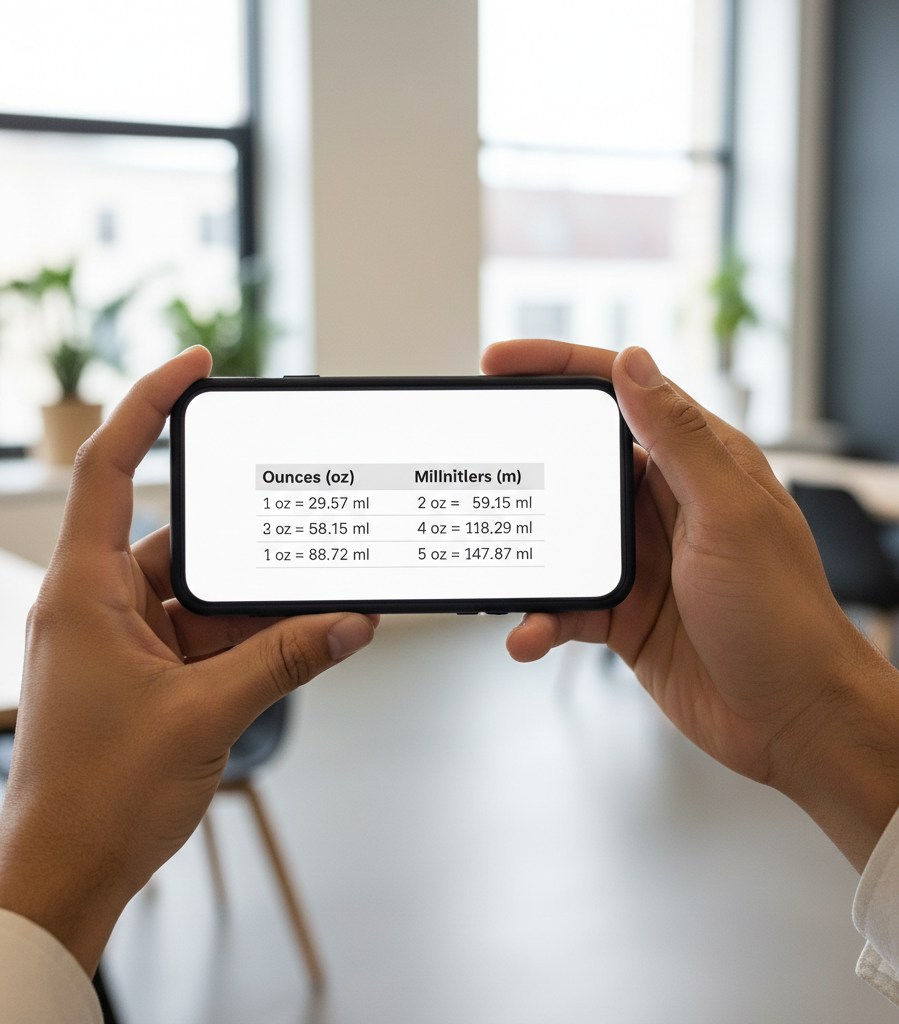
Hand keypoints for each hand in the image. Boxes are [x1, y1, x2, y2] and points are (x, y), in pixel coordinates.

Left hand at [0, 347, 376, 972]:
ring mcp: (120, 639)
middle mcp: (97, 602)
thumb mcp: (205, 715)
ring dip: (252, 605)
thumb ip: (285, 659)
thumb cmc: (99, 794)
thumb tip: (351, 621)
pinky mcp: (143, 672)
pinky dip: (246, 639)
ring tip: (313, 601)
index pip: (107, 468)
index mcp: (83, 591)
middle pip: (179, 538)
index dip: (145, 405)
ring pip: (198, 593)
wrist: (67, 872)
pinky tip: (295, 643)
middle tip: (298, 525)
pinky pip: (203, 634)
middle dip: (242, 544)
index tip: (195, 366)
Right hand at [483, 338, 898, 870]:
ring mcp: (640, 559)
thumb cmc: (783, 618)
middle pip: (577, 460)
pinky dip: (541, 617)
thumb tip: (634, 364)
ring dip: (528, 553)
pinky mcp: (622, 610)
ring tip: (499, 566)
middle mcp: (664, 503)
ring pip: (560, 536)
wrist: (792, 719)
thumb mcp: (728, 515)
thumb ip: (678, 439)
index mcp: (696, 463)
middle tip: (479, 459)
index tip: (501, 364)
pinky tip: (532, 632)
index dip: (557, 369)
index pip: (621, 394)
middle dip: (524, 459)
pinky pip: (565, 602)